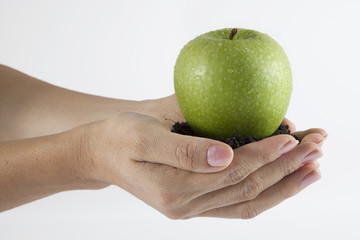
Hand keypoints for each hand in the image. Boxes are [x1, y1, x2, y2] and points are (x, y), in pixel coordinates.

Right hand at [75, 110, 325, 218]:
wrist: (100, 154)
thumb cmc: (120, 136)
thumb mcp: (144, 134)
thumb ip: (184, 149)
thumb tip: (225, 154)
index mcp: (174, 187)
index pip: (233, 172)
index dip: (265, 154)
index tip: (292, 137)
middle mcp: (186, 205)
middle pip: (247, 188)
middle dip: (285, 168)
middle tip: (317, 147)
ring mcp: (191, 209)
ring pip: (248, 202)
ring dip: (283, 186)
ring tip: (312, 170)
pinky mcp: (194, 204)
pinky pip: (237, 205)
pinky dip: (264, 194)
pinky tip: (281, 182)